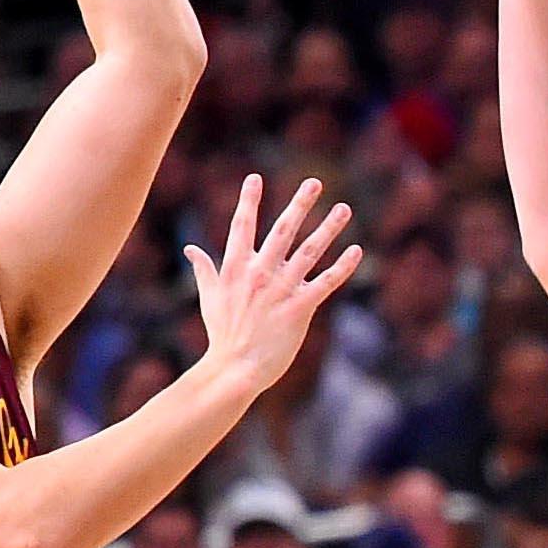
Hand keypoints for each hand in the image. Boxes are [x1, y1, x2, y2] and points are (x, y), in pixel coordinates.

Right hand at [184, 175, 362, 391]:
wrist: (234, 369)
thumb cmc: (222, 334)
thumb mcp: (209, 297)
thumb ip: (204, 269)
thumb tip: (190, 249)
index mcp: (236, 268)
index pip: (242, 226)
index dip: (249, 201)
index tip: (255, 177)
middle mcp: (259, 273)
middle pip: (283, 230)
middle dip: (299, 204)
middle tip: (314, 182)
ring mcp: (280, 290)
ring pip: (309, 251)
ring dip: (328, 228)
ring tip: (344, 208)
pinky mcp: (299, 309)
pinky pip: (325, 283)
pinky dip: (342, 267)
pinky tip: (356, 250)